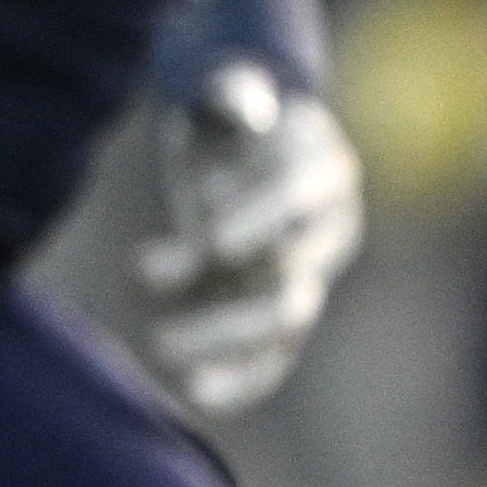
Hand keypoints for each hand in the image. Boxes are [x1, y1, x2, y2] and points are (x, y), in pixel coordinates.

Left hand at [131, 59, 360, 415]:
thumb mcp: (228, 93)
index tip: (211, 243)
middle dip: (229, 318)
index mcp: (324, 171)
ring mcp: (305, 280)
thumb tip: (247, 114)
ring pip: (281, 336)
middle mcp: (325, 235)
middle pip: (293, 290)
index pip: (300, 199)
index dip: (262, 220)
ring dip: (221, 350)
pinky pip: (268, 361)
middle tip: (162, 334)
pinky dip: (235, 382)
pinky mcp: (278, 316)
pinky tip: (193, 393)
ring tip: (161, 352)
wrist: (244, 142)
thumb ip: (235, 98)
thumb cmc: (230, 115)